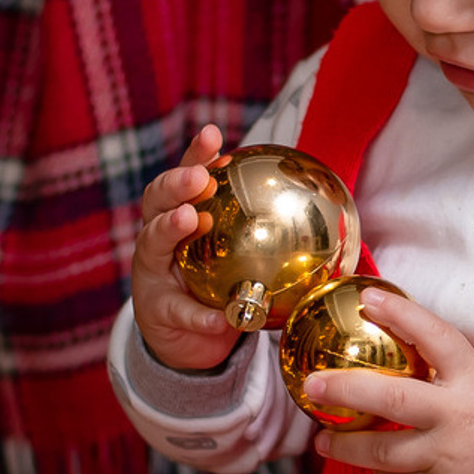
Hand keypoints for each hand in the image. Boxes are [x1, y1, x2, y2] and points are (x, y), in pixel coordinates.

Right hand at [128, 125, 239, 371]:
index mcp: (178, 215)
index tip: (213, 134)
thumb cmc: (215, 286)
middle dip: (175, 183)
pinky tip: (219, 318)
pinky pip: (178, 311)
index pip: (186, 177)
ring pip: (151, 243)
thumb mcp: (236, 255)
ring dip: (170, 227)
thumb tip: (322, 212)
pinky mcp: (155, 310)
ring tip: (189, 218)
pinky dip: (198, 315)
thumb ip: (263, 233)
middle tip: (197, 177)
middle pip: (156, 199)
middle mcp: (157, 236)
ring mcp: (151, 271)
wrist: (186, 339)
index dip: (196, 154)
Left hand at [307, 293, 473, 473]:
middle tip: (313, 385)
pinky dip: (382, 473)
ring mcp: (447, 457)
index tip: (368, 298)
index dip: (400, 314)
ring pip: (380, 453)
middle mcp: (458, 416)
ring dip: (345, 448)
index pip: (434, 337)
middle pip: (390, 400)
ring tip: (324, 443)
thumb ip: (447, 374)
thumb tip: (395, 350)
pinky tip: (375, 467)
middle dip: (344, 390)